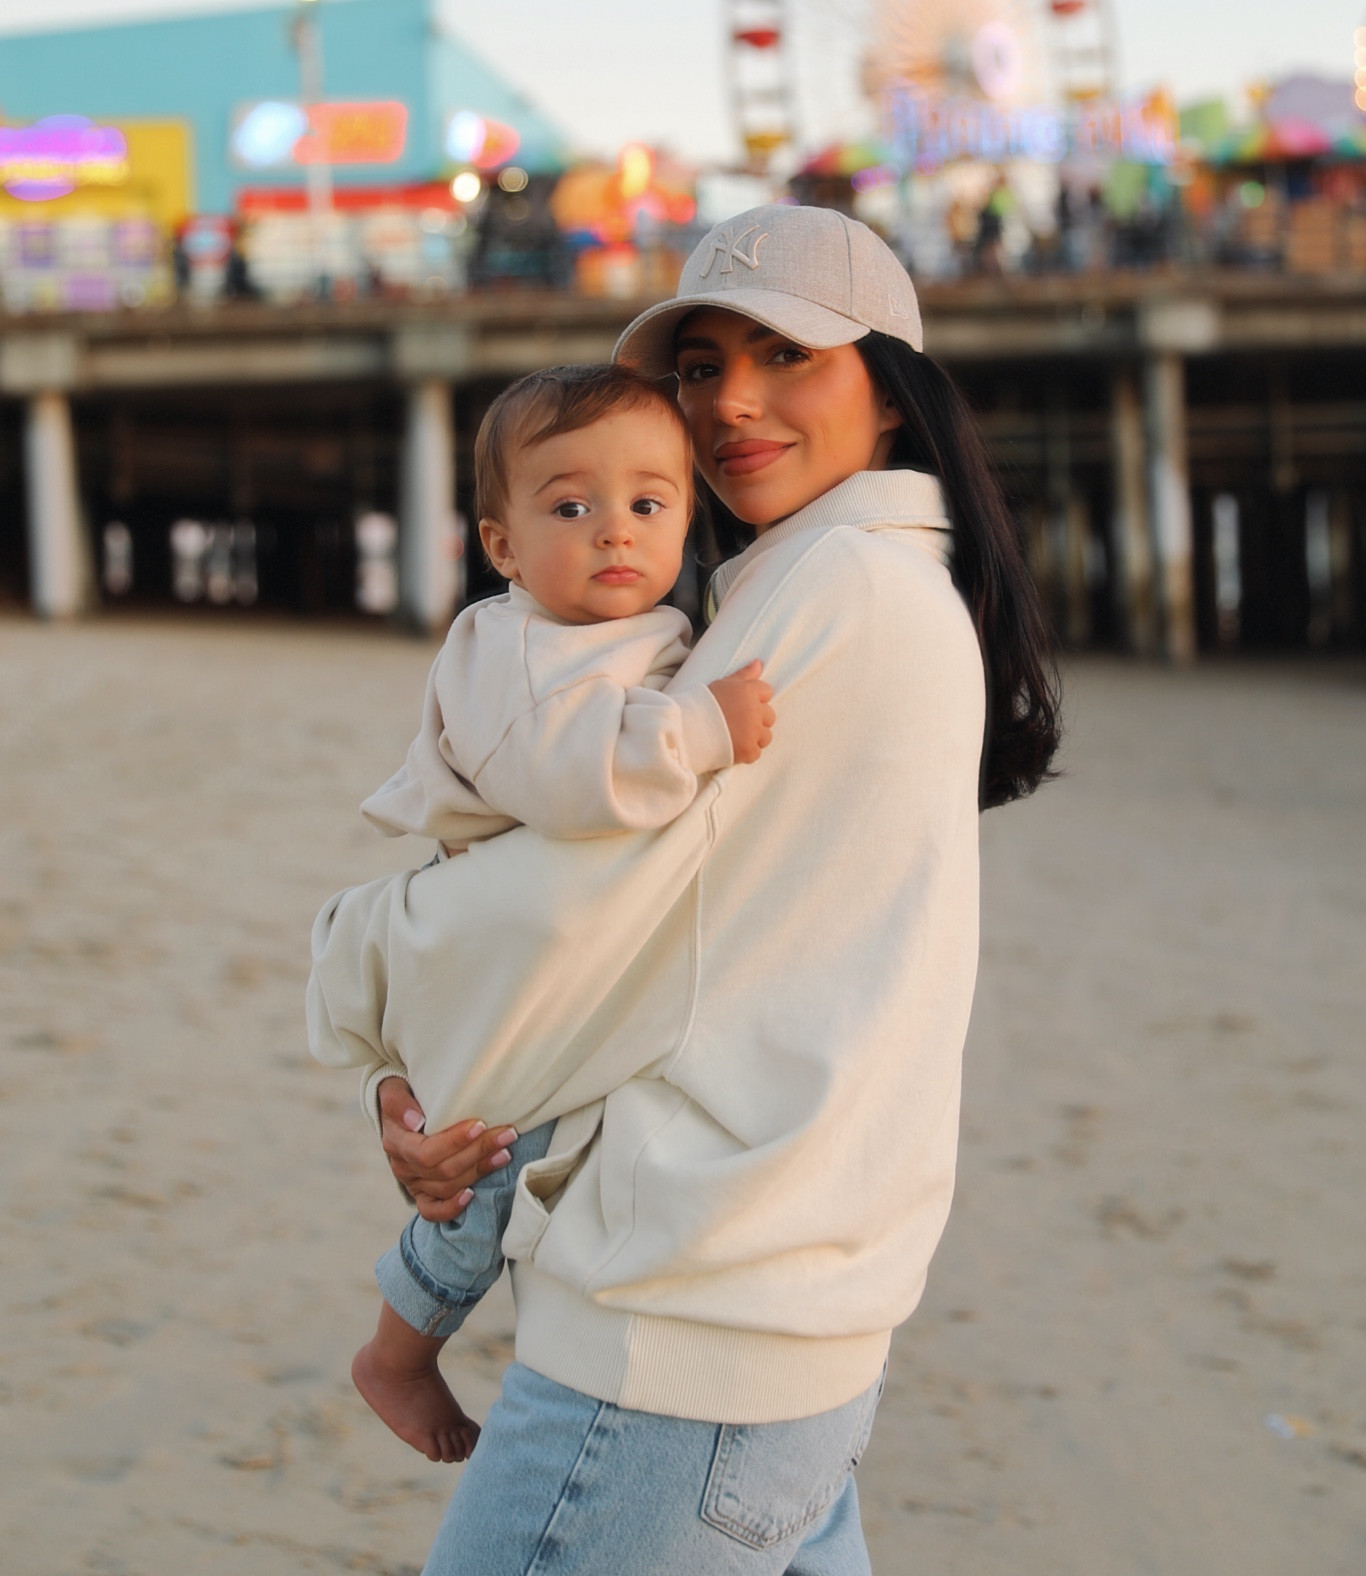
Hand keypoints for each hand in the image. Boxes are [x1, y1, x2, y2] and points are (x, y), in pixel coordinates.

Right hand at [377, 1079, 518, 1222]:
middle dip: (479, 1151)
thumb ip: (398, 1103)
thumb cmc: (404, 1097)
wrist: (399, 1114)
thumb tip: (416, 1120)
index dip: (455, 1141)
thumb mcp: (394, 1090)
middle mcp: (403, 1167)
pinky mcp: (421, 1195)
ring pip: (447, 1186)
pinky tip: (472, 1195)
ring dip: (479, 1171)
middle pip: (443, 1169)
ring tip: (505, 1153)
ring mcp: (412, 1184)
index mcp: (396, 1142)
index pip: (426, 1151)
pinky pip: (432, 1211)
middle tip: (507, 1134)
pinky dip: (452, 1208)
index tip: (481, 1125)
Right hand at [708, 660, 774, 765]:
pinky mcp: (748, 751)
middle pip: (770, 715)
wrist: (686, 729)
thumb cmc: (701, 703)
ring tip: (736, 736)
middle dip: (757, 719)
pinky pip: (756, 753)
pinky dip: (746, 752)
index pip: (766, 691)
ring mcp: (753, 732)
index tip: (741, 704)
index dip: (755, 698)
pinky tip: (732, 747)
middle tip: (738, 722)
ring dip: (754, 737)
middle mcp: (755, 711)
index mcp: (748, 692)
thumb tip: (758, 663)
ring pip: (766, 736)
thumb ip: (743, 674)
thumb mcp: (722, 684)